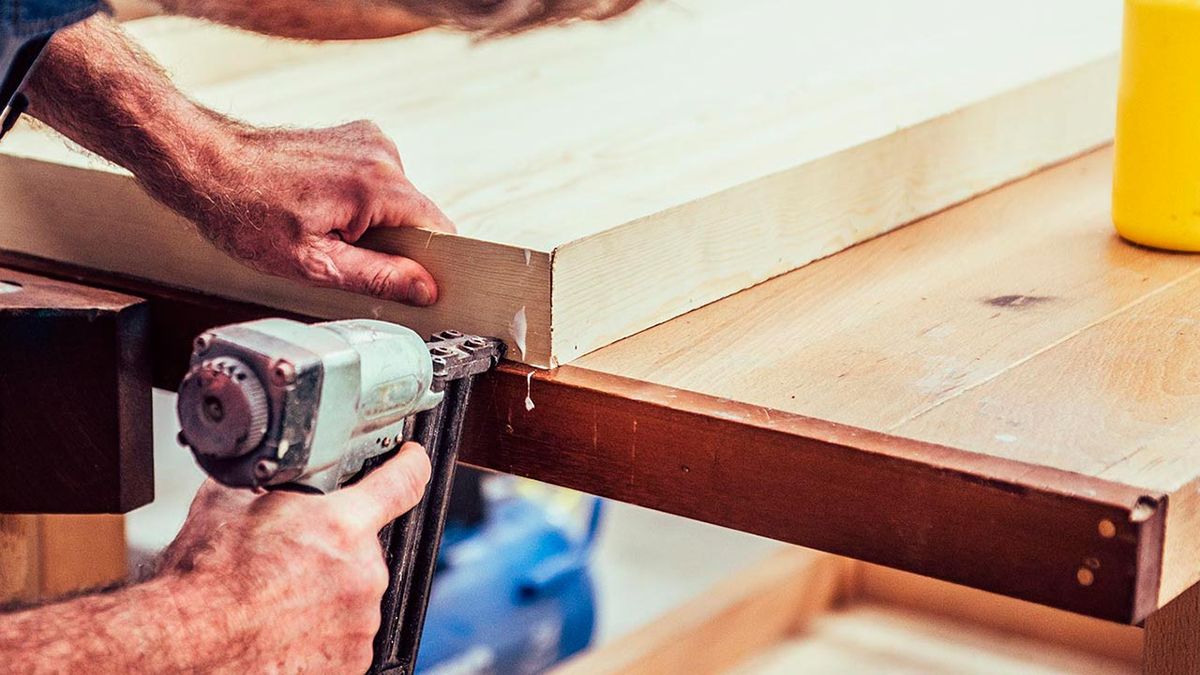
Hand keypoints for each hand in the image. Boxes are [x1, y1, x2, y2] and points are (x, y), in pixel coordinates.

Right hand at [156, 443, 431, 671]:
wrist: (185, 646)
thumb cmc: (203, 583)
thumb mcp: (229, 503)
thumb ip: (268, 481)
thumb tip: (268, 467)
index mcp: (342, 526)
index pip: (402, 482)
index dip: (410, 464)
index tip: (412, 460)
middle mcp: (362, 573)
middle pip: (364, 549)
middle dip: (334, 549)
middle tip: (289, 561)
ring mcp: (361, 622)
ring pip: (355, 596)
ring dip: (328, 595)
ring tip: (279, 601)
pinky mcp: (352, 662)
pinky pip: (347, 639)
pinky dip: (323, 635)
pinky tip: (286, 630)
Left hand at [177, 119, 454, 305]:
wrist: (205, 163)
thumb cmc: (246, 212)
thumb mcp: (314, 264)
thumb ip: (378, 277)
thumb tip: (425, 288)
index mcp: (379, 185)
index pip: (438, 232)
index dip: (426, 264)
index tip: (403, 282)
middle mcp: (382, 155)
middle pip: (417, 217)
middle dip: (390, 244)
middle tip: (340, 255)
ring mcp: (369, 141)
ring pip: (397, 202)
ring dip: (371, 223)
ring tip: (322, 227)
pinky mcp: (355, 137)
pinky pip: (378, 182)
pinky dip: (359, 202)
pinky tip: (321, 207)